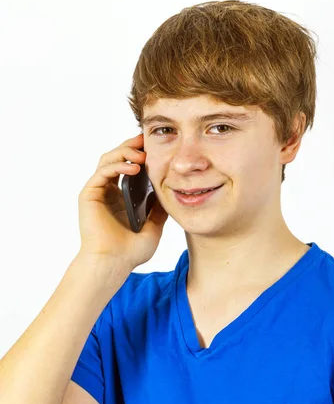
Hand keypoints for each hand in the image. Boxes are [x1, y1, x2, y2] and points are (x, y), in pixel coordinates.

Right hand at [77, 133, 167, 270]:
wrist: (114, 263)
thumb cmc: (131, 250)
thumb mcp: (154, 225)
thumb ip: (160, 208)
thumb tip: (172, 191)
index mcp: (121, 196)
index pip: (129, 165)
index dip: (139, 153)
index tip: (154, 146)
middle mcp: (108, 190)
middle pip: (116, 157)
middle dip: (131, 146)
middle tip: (146, 141)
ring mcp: (98, 191)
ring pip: (107, 160)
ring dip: (124, 152)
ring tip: (142, 154)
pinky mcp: (89, 194)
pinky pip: (102, 172)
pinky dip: (117, 165)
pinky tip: (133, 167)